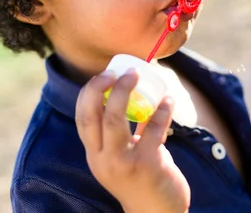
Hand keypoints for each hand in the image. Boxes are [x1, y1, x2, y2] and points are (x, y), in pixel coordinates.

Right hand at [75, 69, 189, 212]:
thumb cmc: (139, 179)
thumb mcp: (120, 158)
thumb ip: (121, 133)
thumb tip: (131, 95)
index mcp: (94, 155)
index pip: (82, 119)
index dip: (88, 93)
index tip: (102, 75)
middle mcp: (103, 159)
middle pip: (93, 116)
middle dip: (101, 88)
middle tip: (117, 71)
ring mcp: (124, 163)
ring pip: (116, 120)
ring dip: (125, 92)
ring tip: (136, 74)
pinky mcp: (148, 165)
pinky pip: (154, 129)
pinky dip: (162, 109)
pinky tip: (168, 99)